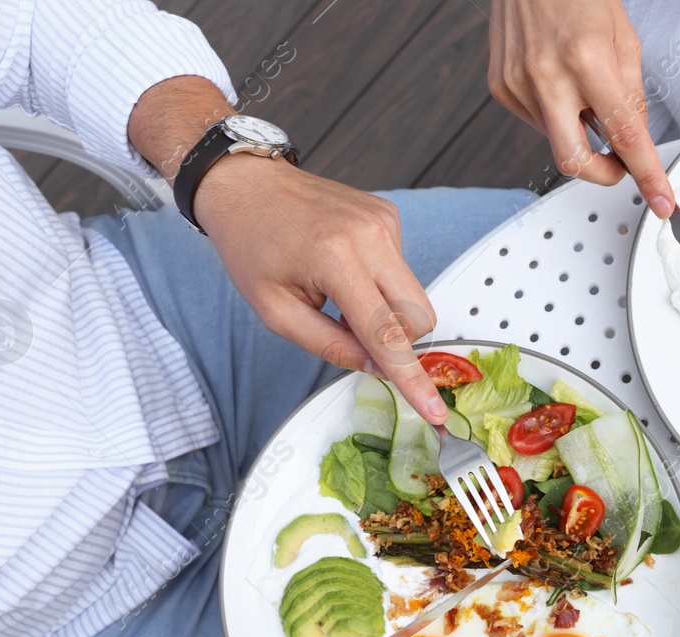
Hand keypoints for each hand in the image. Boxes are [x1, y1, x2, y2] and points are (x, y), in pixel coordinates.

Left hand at [127, 76, 445, 423]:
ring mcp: (384, 222)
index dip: (412, 378)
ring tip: (338, 295)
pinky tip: (343, 270)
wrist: (245, 183)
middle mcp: (370, 235)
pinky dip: (379, 283)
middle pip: (419, 316)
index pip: (388, 333)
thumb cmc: (250, 242)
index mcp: (336, 258)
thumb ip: (329, 345)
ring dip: (384, 309)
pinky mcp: (389, 216)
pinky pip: (402, 270)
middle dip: (396, 339)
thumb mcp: (275, 311)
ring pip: (414, 295)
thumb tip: (375, 366)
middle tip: (350, 332)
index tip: (434, 409)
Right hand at [488, 0, 673, 217]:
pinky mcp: (501, 88)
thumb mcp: (623, 38)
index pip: (625, 136)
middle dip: (603, 174)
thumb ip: (631, 93)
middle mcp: (548, 76)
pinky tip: (556, 80)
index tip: (661, 201)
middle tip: (618, 164)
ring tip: (580, 85)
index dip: (647, 175)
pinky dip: (555, 112)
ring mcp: (518, 84)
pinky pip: (536, 121)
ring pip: (556, 139)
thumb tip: (634, 138)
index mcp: (587, 59)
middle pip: (575, 161)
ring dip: (577, 127)